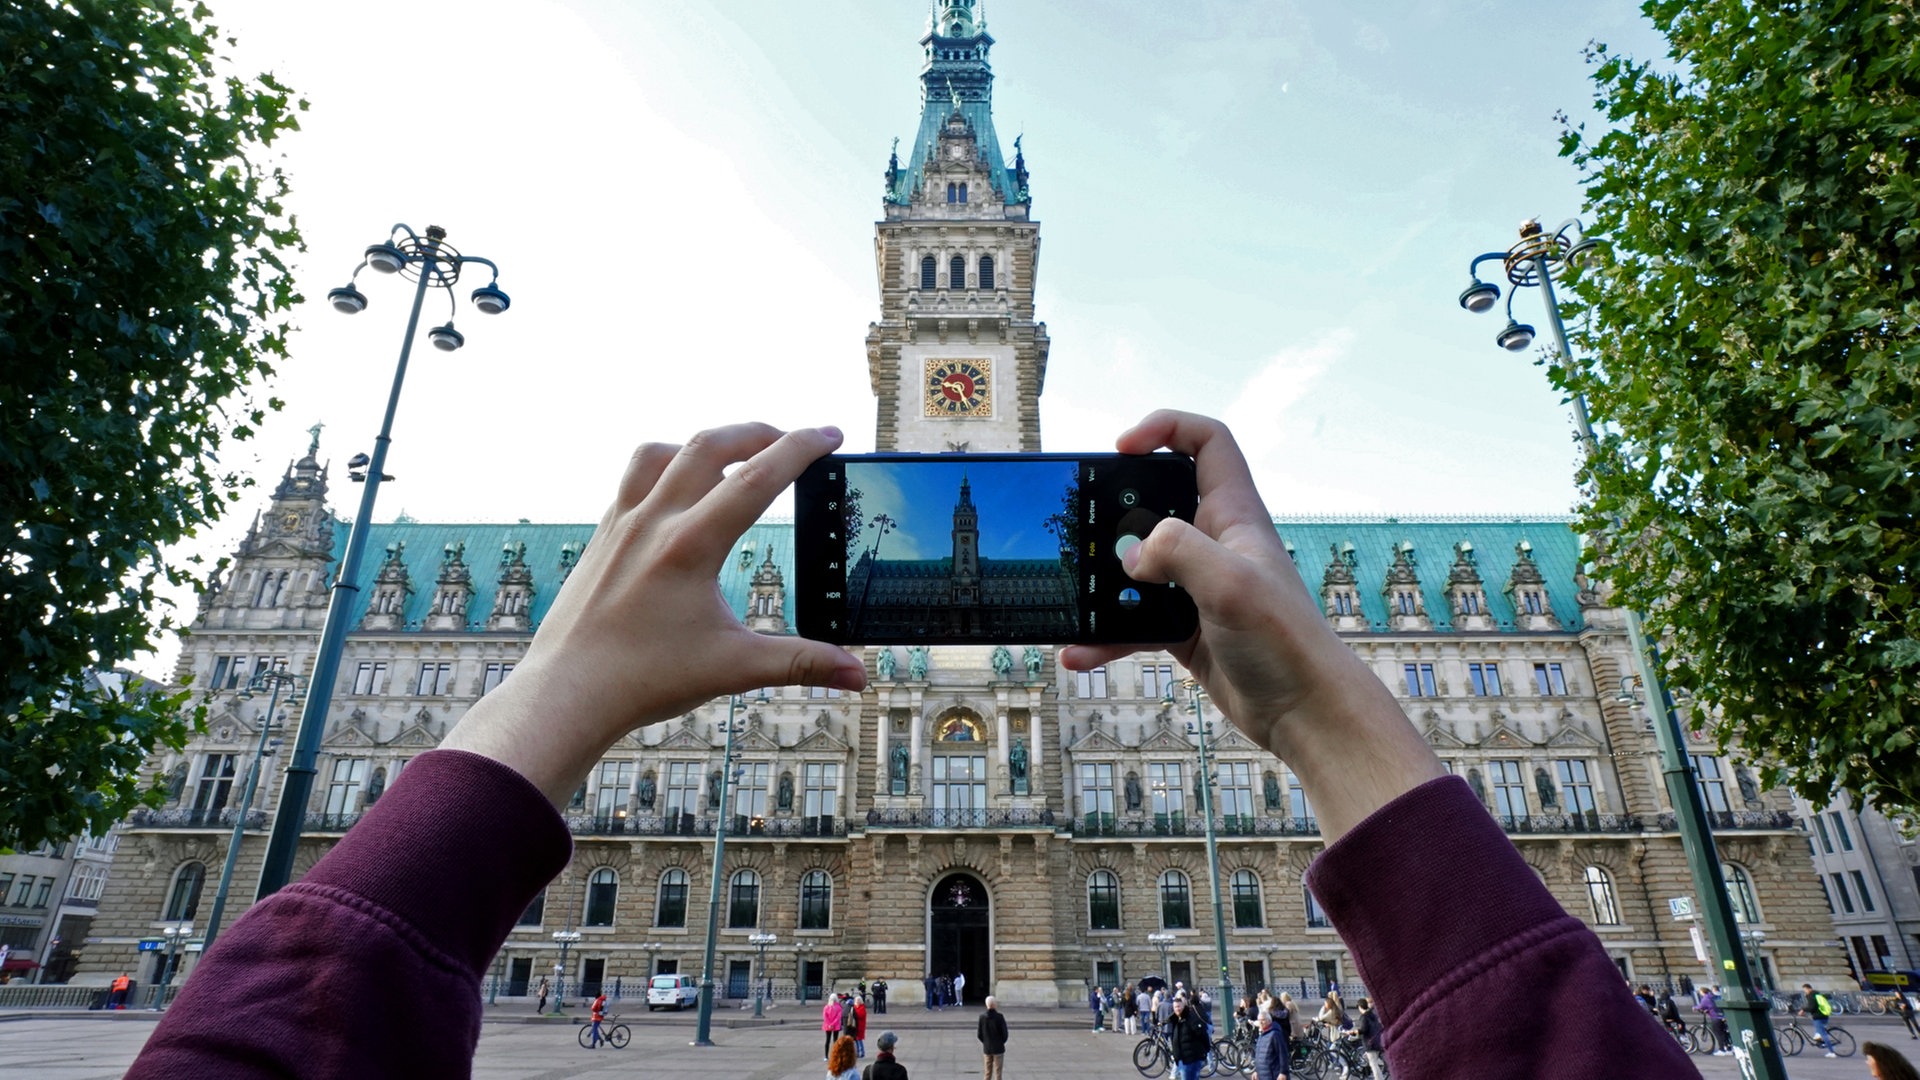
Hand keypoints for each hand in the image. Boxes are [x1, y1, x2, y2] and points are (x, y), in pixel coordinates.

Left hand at [443, 423, 866, 805]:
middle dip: (759, 432)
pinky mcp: (601, 537)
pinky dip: (666, 468)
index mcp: (689, 546)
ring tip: (735, 459)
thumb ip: (801, 663)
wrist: (565, 695)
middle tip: (793, 440)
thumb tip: (858, 675)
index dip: (801, 448)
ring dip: (705, 443)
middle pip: (710, 444)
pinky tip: (681, 496)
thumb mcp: (733, 669)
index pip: (757, 477)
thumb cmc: (642, 681)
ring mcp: (620, 524)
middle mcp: (652, 522)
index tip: (831, 434)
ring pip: (662, 451)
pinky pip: (634, 479)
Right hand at [1058, 410, 1443, 842]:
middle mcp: (1215, 544)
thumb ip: (1177, 550)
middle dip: (1114, 510)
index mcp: (1234, 515)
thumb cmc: (1286, 642)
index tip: (1122, 447)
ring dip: (1103, 581)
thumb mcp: (1230, 583)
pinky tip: (1081, 651)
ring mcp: (1198, 587)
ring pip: (1138, 567)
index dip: (1165, 429)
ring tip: (1072, 593)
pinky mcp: (1185, 628)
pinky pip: (1134, 621)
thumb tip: (1130, 557)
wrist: (1305, 713)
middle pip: (1156, 502)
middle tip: (1084, 525)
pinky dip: (1106, 635)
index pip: (1206, 443)